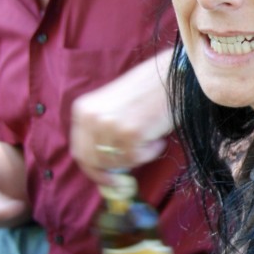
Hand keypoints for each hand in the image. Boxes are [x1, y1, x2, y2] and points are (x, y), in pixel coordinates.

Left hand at [70, 50, 175, 184]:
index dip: (93, 170)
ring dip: (137, 156)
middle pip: (94, 162)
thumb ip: (102, 132)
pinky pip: (137, 158)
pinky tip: (158, 135)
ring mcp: (109, 125)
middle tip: (128, 178)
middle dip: (111, 173)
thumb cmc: (149, 90)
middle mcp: (91, 117)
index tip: (108, 180)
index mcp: (83, 110)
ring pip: (117, 162)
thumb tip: (105, 168)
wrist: (174, 74)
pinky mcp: (130, 133)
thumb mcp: (113, 107)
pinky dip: (151, 152)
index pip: (80, 151)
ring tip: (150, 136)